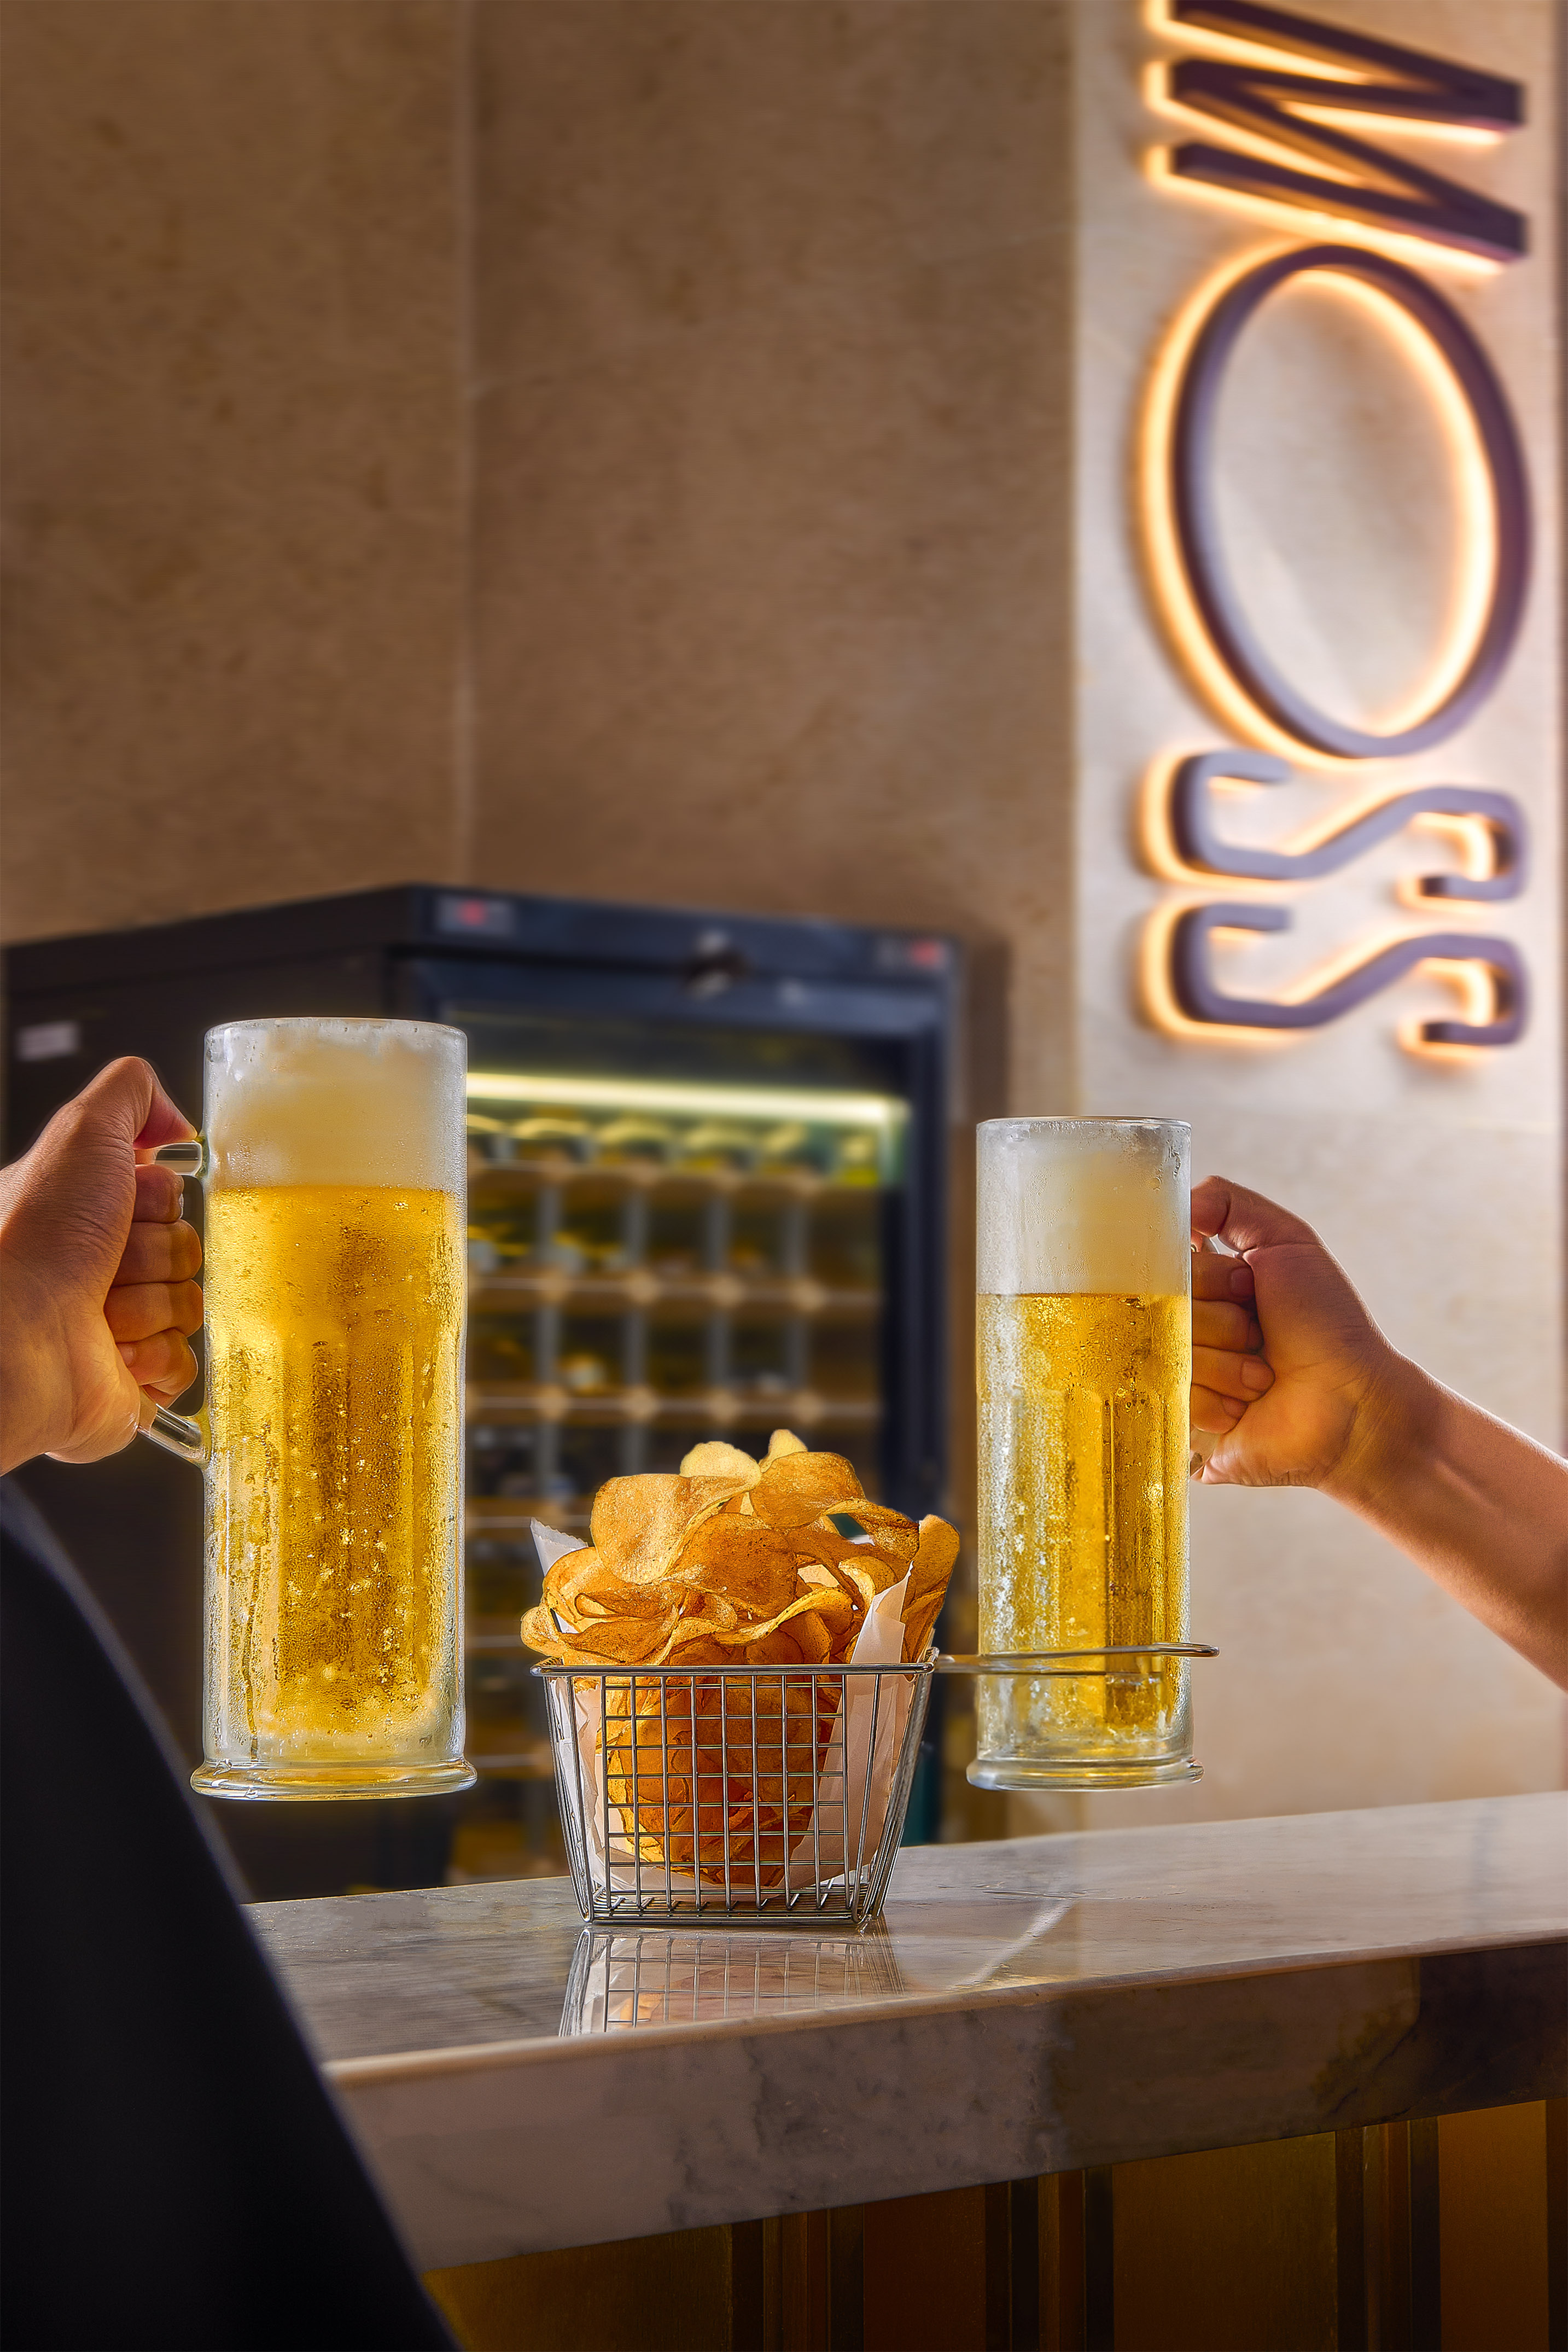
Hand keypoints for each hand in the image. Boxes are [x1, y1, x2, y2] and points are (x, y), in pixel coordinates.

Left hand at [0, 1059, 202, 1472]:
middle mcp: (97, 1269)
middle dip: (156, 1256)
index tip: (124, 1206)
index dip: (156, 1201)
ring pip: (189, 1305)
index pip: (168, 1198)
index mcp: (84, 1215)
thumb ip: (131, 1094)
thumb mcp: (81, 1132)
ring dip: (152, 1306)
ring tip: (101, 1313)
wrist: (13, 1338)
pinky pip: (185, 1362)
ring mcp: (116, 1327)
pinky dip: (157, 1357)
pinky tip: (117, 1352)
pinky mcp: (131, 1381)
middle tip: (107, 1264)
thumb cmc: (33, 1240)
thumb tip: (173, 1119)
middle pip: (186, 1250)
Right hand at [1190, 1175, 1405, 1491]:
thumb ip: (1231, 1205)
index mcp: (1208, 1286)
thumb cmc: (1328, 1324)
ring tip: (1261, 1377)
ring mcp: (1185, 1375)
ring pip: (1167, 1356)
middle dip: (1221, 1323)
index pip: (1166, 1267)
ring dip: (1225, 1365)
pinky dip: (1216, 1401)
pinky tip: (1245, 1407)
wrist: (1353, 1403)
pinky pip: (1174, 1398)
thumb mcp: (1289, 1241)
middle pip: (1162, 1311)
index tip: (1248, 1287)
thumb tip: (1178, 1206)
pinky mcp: (1184, 1419)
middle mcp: (1190, 1327)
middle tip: (1260, 1335)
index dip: (1209, 1277)